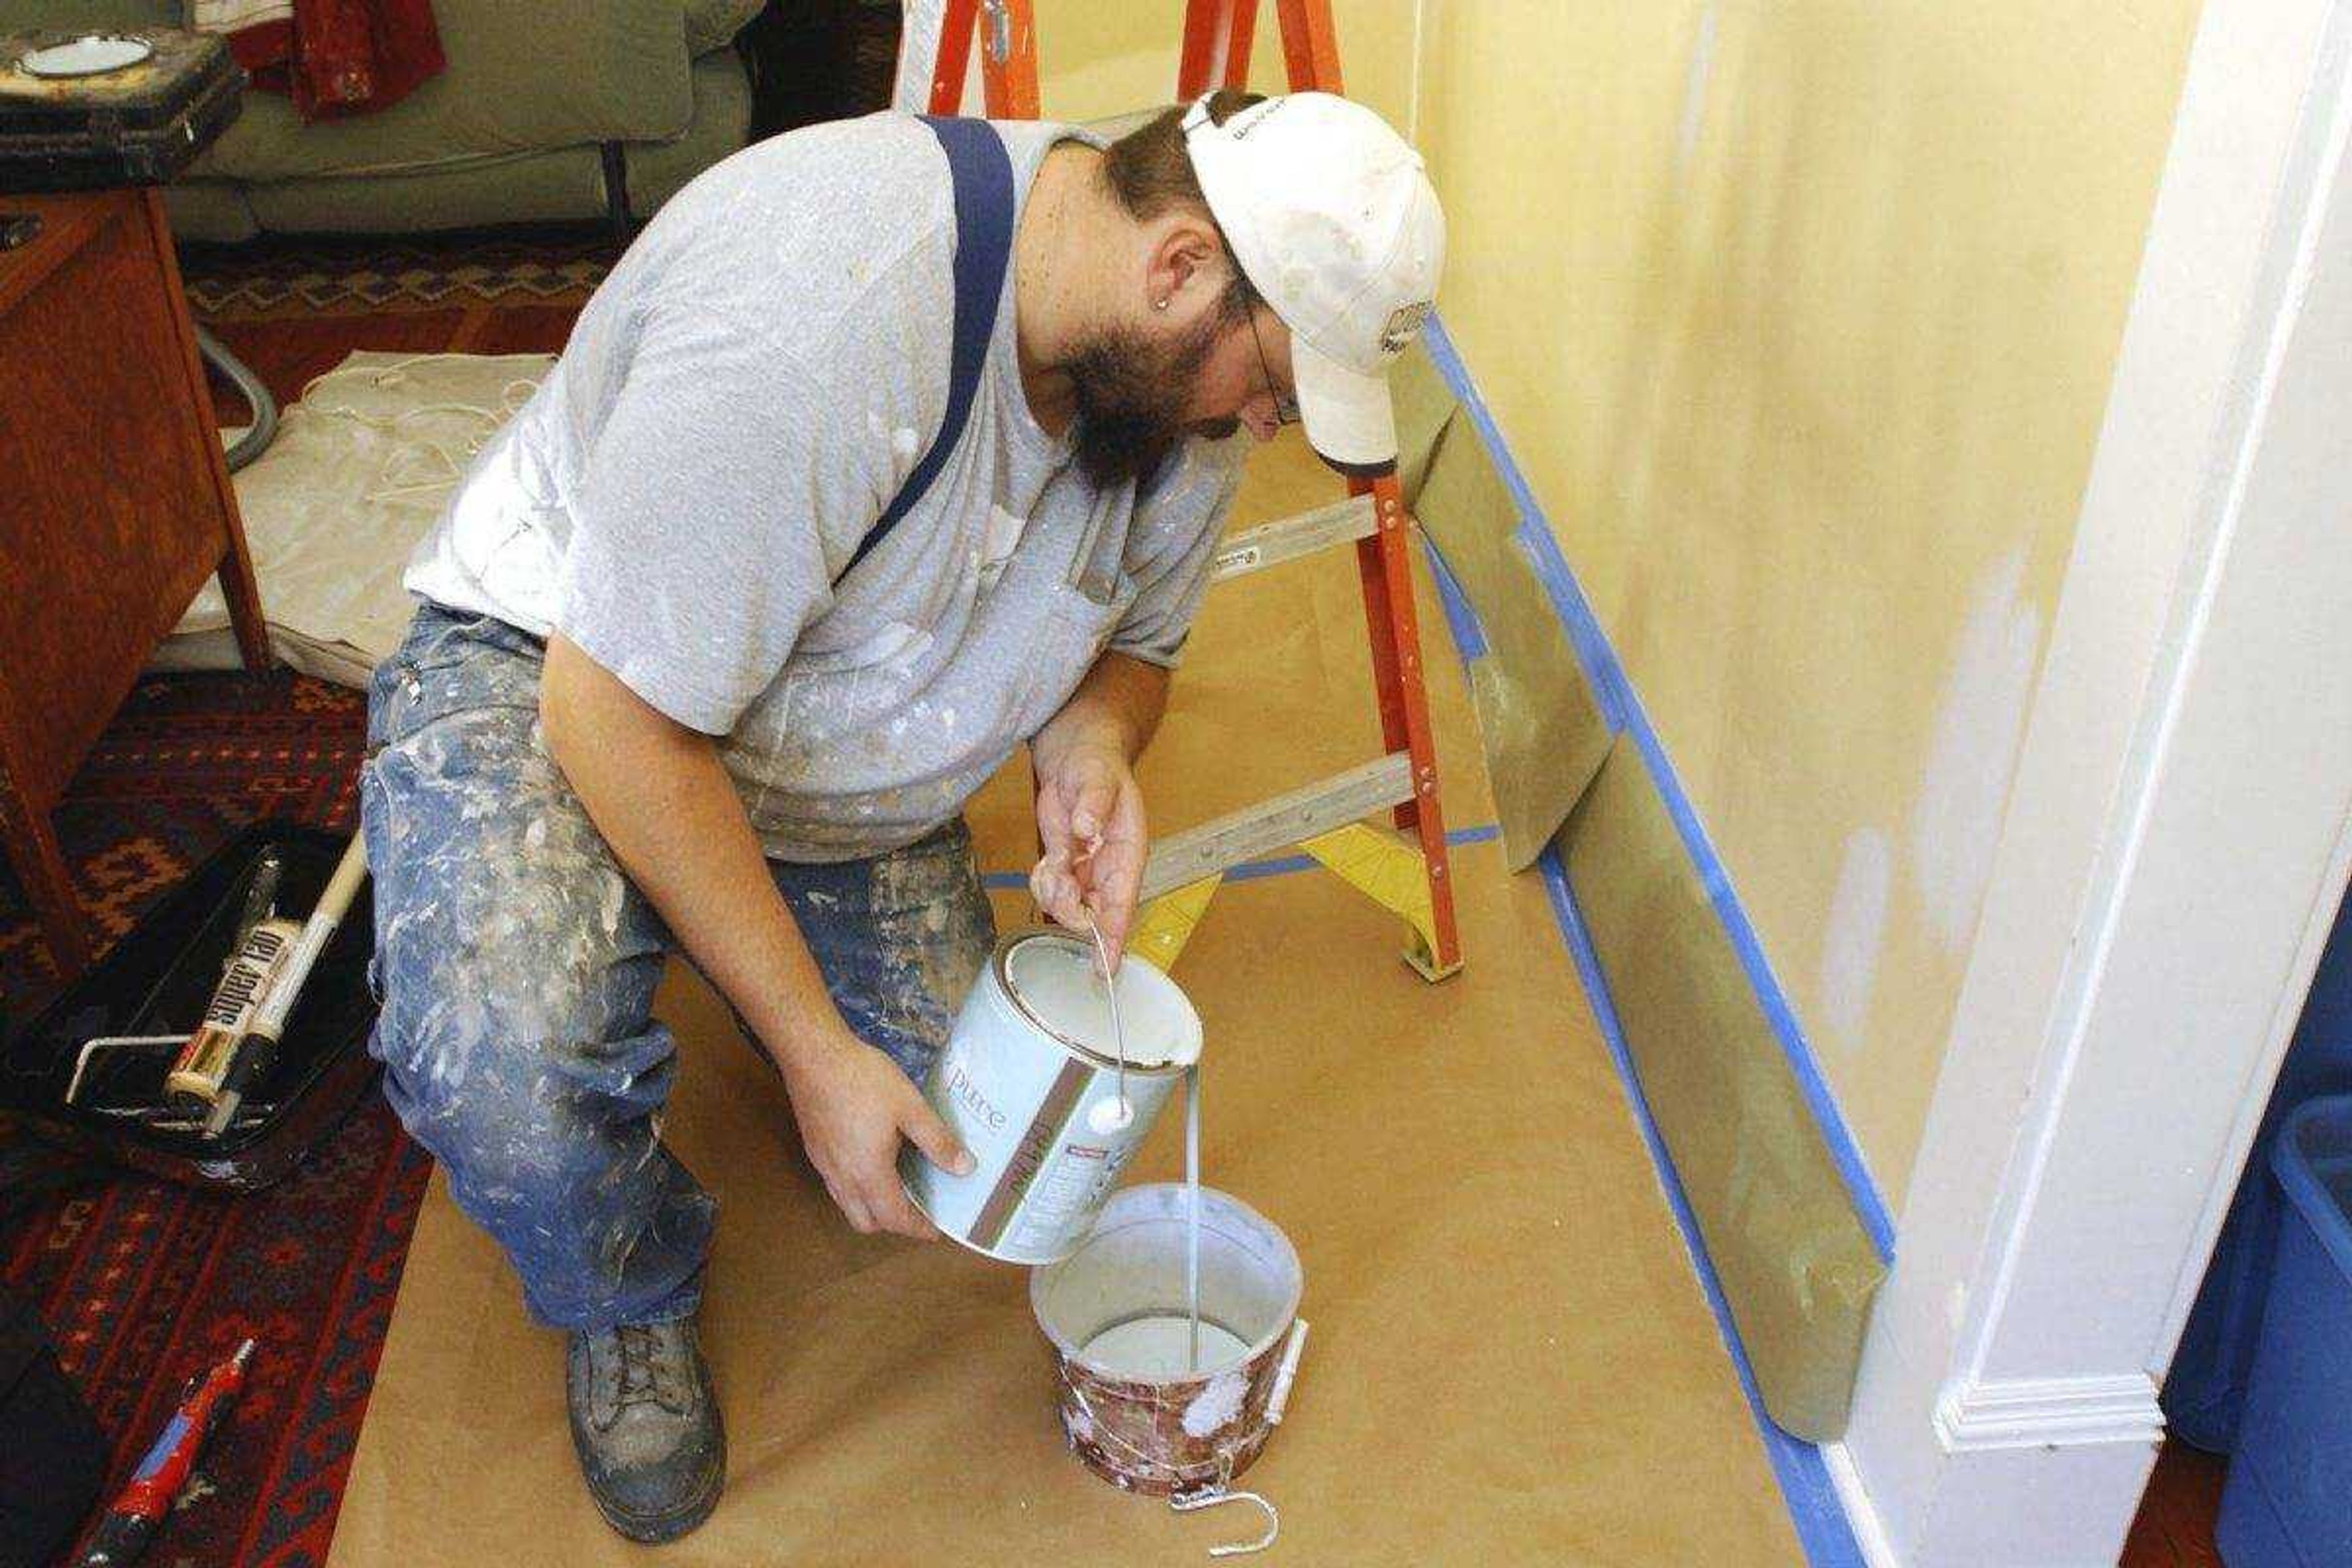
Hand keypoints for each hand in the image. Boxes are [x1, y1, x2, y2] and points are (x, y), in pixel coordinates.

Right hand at [777, 1026, 971, 1237]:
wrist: (814, 1055)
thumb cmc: (864, 1080)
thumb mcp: (910, 1107)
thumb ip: (938, 1141)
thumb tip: (965, 1169)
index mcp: (868, 1172)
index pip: (894, 1218)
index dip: (917, 1229)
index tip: (935, 1231)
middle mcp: (842, 1177)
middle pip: (866, 1222)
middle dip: (893, 1224)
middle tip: (917, 1209)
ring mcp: (824, 1165)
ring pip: (847, 1205)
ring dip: (872, 1208)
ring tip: (898, 1188)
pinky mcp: (815, 1149)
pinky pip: (836, 1186)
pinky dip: (856, 1189)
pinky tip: (871, 1163)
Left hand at [1030, 740, 1148, 969]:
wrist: (1074, 756)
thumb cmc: (1096, 766)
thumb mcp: (1096, 778)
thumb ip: (1093, 803)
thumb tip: (1087, 827)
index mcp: (1127, 853)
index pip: (1122, 903)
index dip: (1114, 937)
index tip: (1104, 968)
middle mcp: (1109, 870)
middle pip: (1091, 914)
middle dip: (1071, 908)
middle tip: (1058, 875)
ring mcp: (1087, 872)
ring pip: (1069, 907)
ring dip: (1054, 894)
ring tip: (1054, 859)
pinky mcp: (1066, 867)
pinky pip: (1051, 893)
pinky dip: (1043, 884)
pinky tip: (1047, 859)